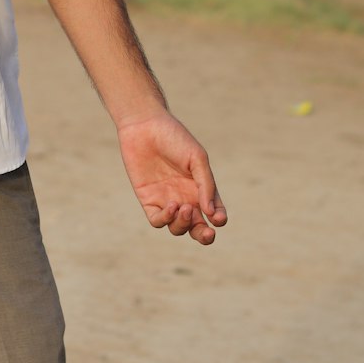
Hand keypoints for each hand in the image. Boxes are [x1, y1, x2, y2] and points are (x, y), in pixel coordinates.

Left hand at [118, 111, 227, 244]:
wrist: (144, 125)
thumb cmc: (174, 138)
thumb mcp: (197, 158)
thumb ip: (205, 185)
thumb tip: (211, 214)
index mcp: (201, 188)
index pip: (214, 212)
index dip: (219, 219)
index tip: (217, 217)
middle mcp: (185, 197)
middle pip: (197, 228)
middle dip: (204, 236)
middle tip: (207, 233)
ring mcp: (166, 200)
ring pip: (178, 228)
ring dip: (184, 224)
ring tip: (184, 207)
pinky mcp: (148, 200)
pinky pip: (158, 221)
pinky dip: (166, 219)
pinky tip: (171, 205)